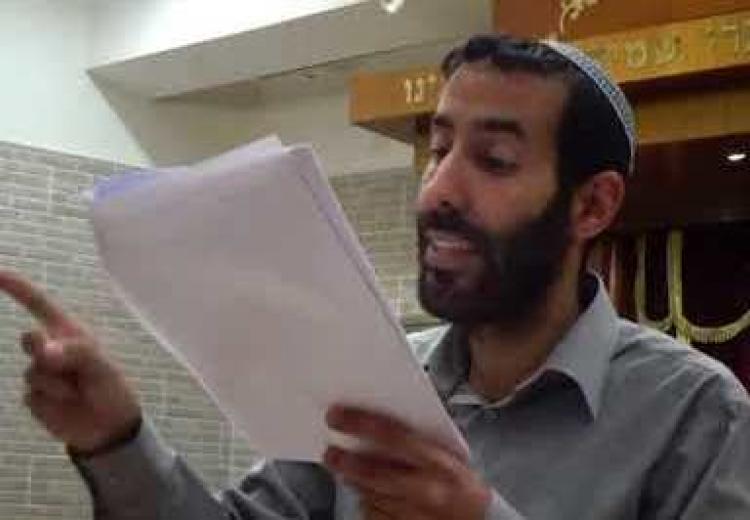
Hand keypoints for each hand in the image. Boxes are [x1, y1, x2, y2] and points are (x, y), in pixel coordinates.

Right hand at [1, 269, 141, 453]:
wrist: (107, 427)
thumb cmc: (110, 388)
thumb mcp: (101, 366)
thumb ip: (75, 352)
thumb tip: (43, 351)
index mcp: (69, 334)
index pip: (39, 305)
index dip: (18, 288)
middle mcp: (51, 350)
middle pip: (29, 339)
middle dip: (42, 349)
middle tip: (64, 364)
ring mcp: (40, 373)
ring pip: (33, 371)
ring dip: (58, 384)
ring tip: (79, 391)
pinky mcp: (34, 396)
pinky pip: (33, 395)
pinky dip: (51, 401)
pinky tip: (67, 405)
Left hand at [323, 406, 490, 519]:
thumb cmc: (462, 483)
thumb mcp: (448, 452)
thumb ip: (416, 437)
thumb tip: (375, 421)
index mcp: (438, 461)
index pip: (391, 435)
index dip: (359, 423)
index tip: (337, 415)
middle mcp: (425, 489)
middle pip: (372, 472)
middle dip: (345, 461)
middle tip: (330, 452)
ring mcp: (414, 515)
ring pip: (368, 495)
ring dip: (354, 481)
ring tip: (346, 468)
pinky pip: (373, 515)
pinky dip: (367, 502)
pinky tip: (369, 493)